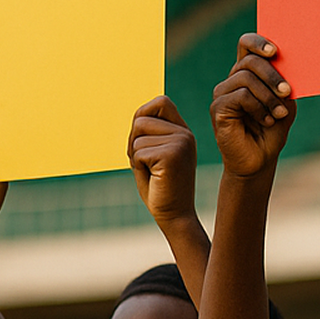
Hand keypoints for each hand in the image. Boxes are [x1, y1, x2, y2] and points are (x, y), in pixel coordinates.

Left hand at [129, 96, 197, 228]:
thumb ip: (148, 132)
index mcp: (183, 131)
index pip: (160, 102)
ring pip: (137, 137)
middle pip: (141, 119)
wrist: (175, 216)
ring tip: (153, 173)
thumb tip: (138, 116)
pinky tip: (155, 178)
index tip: (145, 143)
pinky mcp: (172, 154)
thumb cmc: (160, 188)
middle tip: (147, 164)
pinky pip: (138, 152)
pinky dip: (139, 167)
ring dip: (136, 157)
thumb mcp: (153, 154)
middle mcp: (185, 133)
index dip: (143, 117)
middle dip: (134, 142)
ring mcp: (181, 142)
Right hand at [208, 34, 294, 178]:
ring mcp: (223, 93)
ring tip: (278, 113)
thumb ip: (283, 83)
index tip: (274, 51)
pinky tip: (266, 120)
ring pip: (246, 78)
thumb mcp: (285, 103)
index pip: (246, 45)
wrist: (260, 160)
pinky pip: (240, 96)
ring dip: (268, 96)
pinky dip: (258, 107)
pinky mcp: (218, 108)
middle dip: (272, 75)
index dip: (258, 42)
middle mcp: (232, 80)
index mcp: (248, 74)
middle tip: (287, 92)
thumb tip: (285, 65)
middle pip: (249, 61)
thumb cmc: (272, 130)